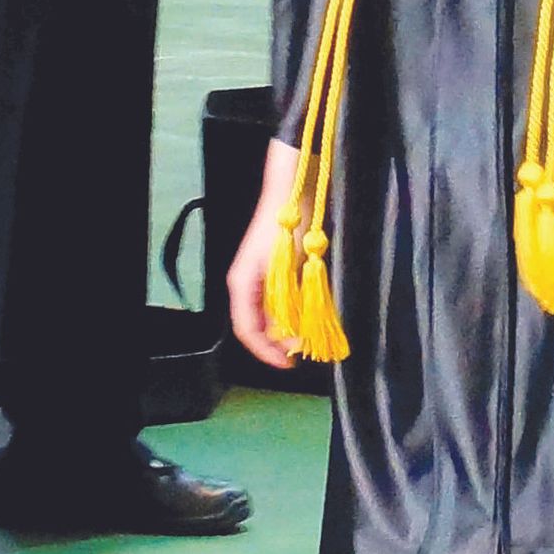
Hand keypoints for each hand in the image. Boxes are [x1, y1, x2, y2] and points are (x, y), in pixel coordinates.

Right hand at [225, 139, 302, 370]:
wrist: (293, 189)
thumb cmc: (286, 225)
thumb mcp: (284, 268)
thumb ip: (284, 303)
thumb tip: (289, 336)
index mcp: (242, 284)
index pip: (247, 330)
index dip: (266, 352)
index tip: (289, 365)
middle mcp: (248, 284)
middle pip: (258, 326)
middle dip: (278, 343)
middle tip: (302, 356)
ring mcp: (262, 277)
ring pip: (271, 315)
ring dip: (287, 331)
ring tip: (308, 343)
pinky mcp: (278, 270)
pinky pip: (282, 302)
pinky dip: (294, 314)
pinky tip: (310, 320)